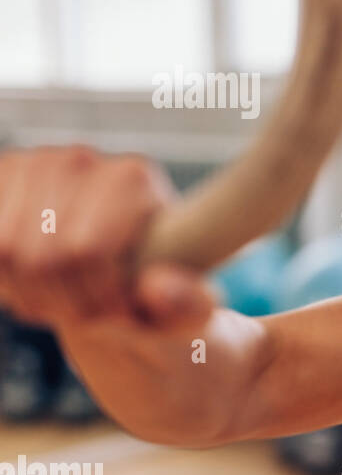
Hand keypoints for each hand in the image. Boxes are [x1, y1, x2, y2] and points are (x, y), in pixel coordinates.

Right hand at [0, 145, 217, 332]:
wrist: (115, 271)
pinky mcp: (0, 179)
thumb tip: (157, 288)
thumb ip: (188, 304)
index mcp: (134, 179)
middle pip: (46, 256)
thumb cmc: (157, 290)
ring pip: (9, 252)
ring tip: (66, 303)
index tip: (121, 314)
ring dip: (34, 296)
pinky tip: (35, 286)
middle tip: (92, 315)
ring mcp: (32, 164)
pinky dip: (6, 281)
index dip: (98, 298)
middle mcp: (81, 159)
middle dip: (67, 303)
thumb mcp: (189, 308)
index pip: (87, 250)